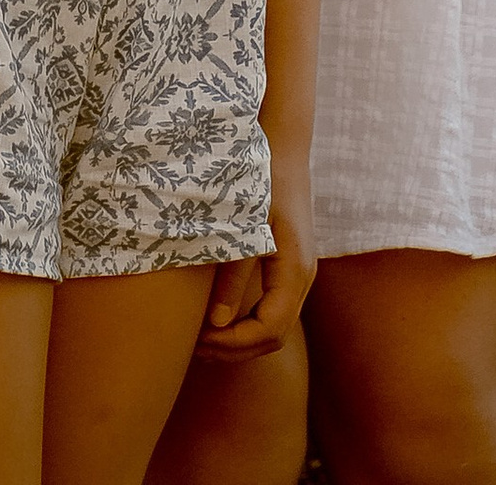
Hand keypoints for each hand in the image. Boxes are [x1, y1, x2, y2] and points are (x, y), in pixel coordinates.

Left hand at [194, 173, 316, 358]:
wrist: (285, 148)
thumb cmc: (263, 179)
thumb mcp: (245, 224)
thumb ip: (233, 273)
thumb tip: (216, 323)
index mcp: (294, 269)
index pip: (269, 329)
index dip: (235, 342)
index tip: (200, 339)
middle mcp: (303, 279)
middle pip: (272, 337)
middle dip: (234, 348)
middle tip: (193, 346)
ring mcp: (299, 275)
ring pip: (273, 329)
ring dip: (239, 340)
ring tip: (201, 338)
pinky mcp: (290, 269)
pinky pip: (272, 311)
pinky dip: (246, 324)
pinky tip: (218, 318)